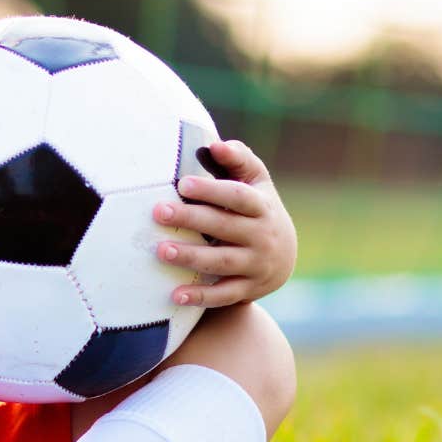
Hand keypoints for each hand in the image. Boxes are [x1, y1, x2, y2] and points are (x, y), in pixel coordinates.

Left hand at [149, 139, 297, 307]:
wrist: (283, 256)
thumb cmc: (257, 208)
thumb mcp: (256, 182)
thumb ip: (239, 160)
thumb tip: (215, 144)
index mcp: (262, 207)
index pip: (238, 197)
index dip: (212, 190)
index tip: (183, 184)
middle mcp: (262, 236)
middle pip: (224, 227)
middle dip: (191, 219)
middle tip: (158, 212)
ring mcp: (256, 264)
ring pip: (222, 261)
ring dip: (191, 257)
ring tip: (161, 250)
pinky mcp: (248, 288)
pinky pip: (224, 295)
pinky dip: (201, 297)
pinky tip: (174, 295)